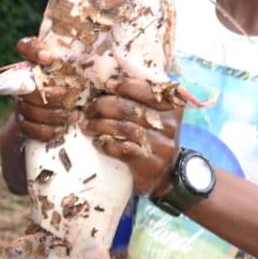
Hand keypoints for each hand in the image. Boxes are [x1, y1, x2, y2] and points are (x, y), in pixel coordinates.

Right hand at [12, 37, 79, 142]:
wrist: (60, 117)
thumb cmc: (79, 89)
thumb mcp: (84, 73)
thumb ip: (87, 64)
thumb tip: (110, 54)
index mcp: (38, 62)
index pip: (26, 46)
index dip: (34, 51)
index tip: (49, 57)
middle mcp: (26, 80)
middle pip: (30, 85)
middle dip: (53, 95)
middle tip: (73, 100)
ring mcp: (21, 102)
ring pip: (30, 108)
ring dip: (54, 114)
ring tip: (76, 116)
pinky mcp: (23, 123)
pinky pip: (29, 127)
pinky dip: (46, 130)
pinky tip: (61, 130)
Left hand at [82, 76, 183, 196]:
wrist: (163, 175)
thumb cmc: (152, 138)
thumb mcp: (154, 116)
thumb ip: (140, 99)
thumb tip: (109, 83)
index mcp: (172, 107)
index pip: (148, 91)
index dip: (126, 86)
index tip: (107, 85)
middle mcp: (170, 125)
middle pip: (130, 109)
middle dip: (103, 106)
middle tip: (88, 109)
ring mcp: (162, 146)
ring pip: (124, 129)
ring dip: (100, 125)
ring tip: (86, 125)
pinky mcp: (151, 164)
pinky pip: (123, 149)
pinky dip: (107, 145)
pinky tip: (97, 142)